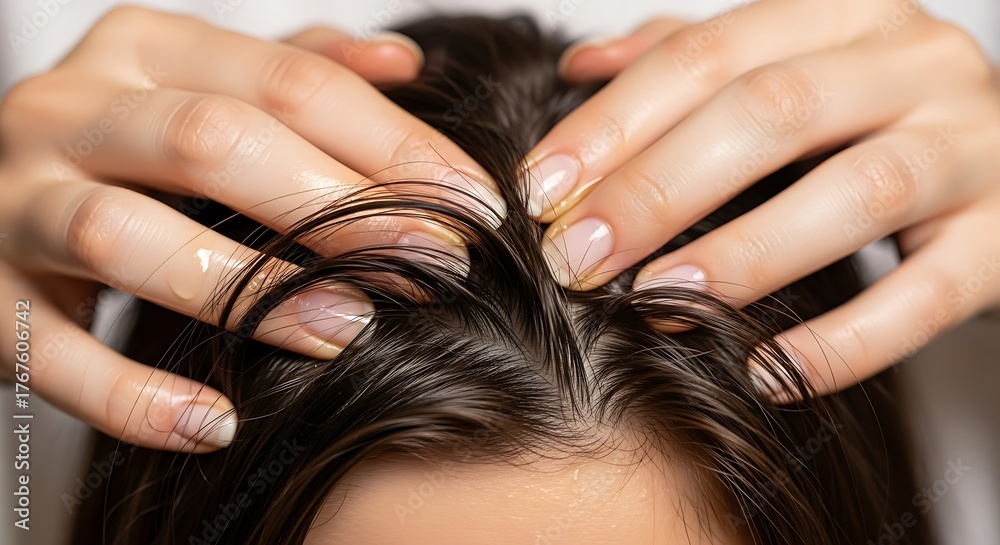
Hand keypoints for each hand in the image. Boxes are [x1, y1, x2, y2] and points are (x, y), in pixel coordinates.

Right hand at [0, 6, 501, 450]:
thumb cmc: (127, 146)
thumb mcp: (203, 82)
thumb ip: (296, 69)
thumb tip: (403, 62)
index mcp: (138, 49)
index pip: (288, 80)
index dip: (392, 142)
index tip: (472, 202)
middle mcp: (65, 112)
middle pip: (211, 143)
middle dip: (339, 205)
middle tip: (435, 259)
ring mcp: (13, 205)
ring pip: (125, 235)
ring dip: (249, 289)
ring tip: (350, 328)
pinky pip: (55, 356)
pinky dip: (135, 396)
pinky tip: (216, 422)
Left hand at [527, 0, 999, 396]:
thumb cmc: (872, 116)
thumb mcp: (785, 66)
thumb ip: (687, 61)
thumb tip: (580, 70)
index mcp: (844, 17)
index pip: (708, 54)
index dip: (615, 123)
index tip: (543, 190)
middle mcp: (914, 66)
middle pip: (771, 112)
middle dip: (659, 188)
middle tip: (579, 256)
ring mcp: (972, 150)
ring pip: (858, 192)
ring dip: (745, 253)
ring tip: (658, 300)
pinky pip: (925, 297)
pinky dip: (844, 342)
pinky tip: (763, 370)